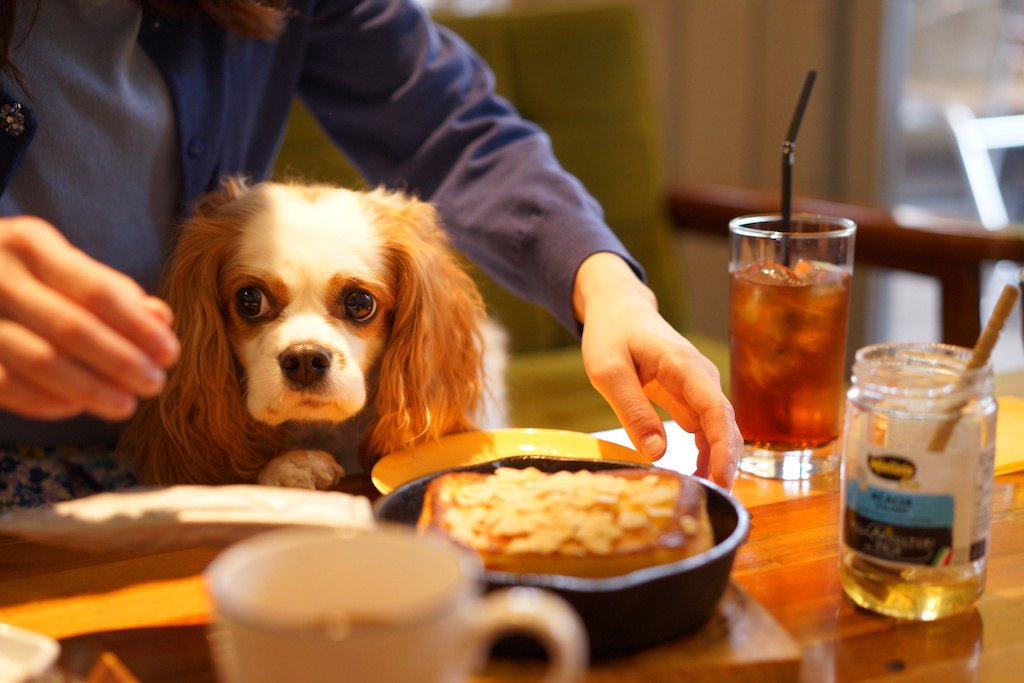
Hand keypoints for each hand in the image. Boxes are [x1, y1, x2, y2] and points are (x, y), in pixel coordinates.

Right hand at [0, 216, 179, 420]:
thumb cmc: (26, 272)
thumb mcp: (66, 263)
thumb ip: (115, 290)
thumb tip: (161, 319)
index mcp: (30, 244)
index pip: (97, 291)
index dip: (138, 327)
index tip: (169, 354)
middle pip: (71, 328)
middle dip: (121, 362)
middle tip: (154, 384)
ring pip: (40, 361)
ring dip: (90, 389)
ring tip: (126, 405)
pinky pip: (7, 385)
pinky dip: (47, 401)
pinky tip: (79, 407)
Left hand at [573, 253, 740, 487]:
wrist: (618, 309)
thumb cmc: (611, 334)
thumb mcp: (608, 371)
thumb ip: (632, 410)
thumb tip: (657, 452)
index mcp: (682, 365)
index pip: (715, 409)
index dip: (721, 447)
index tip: (720, 478)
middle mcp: (700, 375)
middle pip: (725, 423)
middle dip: (726, 461)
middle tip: (716, 496)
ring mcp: (698, 386)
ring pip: (718, 428)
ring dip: (716, 460)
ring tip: (706, 492)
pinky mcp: (690, 396)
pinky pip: (704, 428)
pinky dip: (704, 451)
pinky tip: (697, 474)